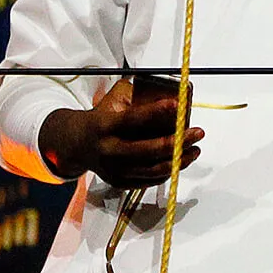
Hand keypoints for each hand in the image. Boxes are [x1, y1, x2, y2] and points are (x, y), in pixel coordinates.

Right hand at [38, 78, 204, 188]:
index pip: (132, 120)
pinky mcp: (119, 182)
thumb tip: (172, 90)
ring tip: (195, 149)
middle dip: (177, 142)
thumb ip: (138, 95)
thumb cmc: (101, 119)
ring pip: (151, 170)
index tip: (178, 105)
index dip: (156, 112)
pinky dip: (168, 171)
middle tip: (198, 132)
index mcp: (104, 126)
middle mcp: (108, 150)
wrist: (74, 144)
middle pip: (146, 150)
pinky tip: (181, 160)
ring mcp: (113, 170)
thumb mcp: (113, 101)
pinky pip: (149, 180)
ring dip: (178, 160)